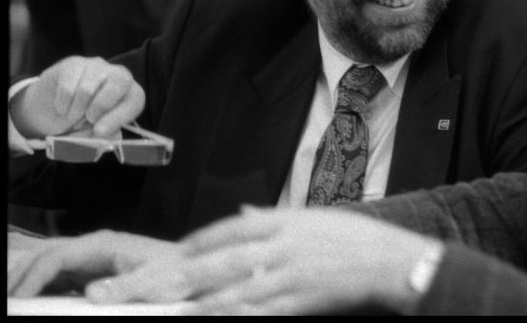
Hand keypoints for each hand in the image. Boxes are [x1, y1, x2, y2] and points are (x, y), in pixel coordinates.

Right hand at [7, 230, 178, 297]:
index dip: (34, 276)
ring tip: (14, 298)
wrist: (188, 270)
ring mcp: (92, 257)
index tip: (20, 298)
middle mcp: (93, 246)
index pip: (57, 256)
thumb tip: (90, 293)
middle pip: (46, 254)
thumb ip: (124, 287)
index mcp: (103, 244)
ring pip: (49, 263)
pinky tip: (34, 299)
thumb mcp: (153, 283)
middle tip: (8, 297)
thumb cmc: (173, 274)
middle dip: (22, 273)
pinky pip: (60, 275)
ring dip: (29, 277)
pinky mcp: (93, 270)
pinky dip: (42, 285)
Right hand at [10, 56, 144, 138]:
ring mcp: (96, 66)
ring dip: (76, 111)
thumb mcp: (97, 133)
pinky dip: (62, 105)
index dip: (118, 117)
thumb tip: (107, 134)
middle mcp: (119, 74)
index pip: (135, 100)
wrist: (54, 111)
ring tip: (73, 117)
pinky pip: (67, 87)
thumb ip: (105, 135)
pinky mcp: (73, 64)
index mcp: (131, 94)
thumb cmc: (84, 123)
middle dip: (100, 108)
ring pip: (87, 89)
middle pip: (118, 83)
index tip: (99, 132)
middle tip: (87, 120)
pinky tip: (62, 108)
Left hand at [89, 206, 441, 314]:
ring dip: (189, 304)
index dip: (193, 245)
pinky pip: (258, 312)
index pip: (225, 229)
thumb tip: (241, 214)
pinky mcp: (300, 300)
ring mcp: (288, 274)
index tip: (168, 256)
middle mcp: (279, 245)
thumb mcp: (313, 217)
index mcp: (282, 221)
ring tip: (157, 311)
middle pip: (212, 262)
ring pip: (228, 291)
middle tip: (133, 289)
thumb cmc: (355, 239)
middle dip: (167, 277)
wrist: (393, 260)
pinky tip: (208, 320)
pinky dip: (232, 317)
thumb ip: (273, 219)